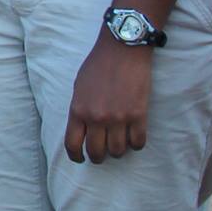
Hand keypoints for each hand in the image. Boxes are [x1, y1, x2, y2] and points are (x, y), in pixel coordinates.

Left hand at [64, 35, 153, 162]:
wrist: (122, 50)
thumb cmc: (98, 65)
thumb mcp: (79, 87)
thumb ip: (79, 109)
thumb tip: (82, 129)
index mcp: (78, 110)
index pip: (73, 144)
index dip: (76, 157)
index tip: (80, 159)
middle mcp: (97, 118)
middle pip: (97, 152)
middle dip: (98, 157)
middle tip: (102, 154)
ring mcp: (118, 118)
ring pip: (118, 151)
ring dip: (118, 151)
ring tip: (119, 144)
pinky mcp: (138, 115)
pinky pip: (138, 142)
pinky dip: (136, 145)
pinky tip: (134, 139)